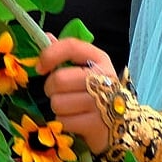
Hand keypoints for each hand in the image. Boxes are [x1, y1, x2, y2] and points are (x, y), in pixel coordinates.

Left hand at [38, 37, 115, 154]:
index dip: (49, 55)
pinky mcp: (96, 124)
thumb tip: (47, 37)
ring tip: (70, 108)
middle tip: (59, 93)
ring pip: (57, 102)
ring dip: (58, 107)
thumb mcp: (86, 69)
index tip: (40, 67)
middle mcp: (104, 78)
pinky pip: (63, 121)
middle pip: (59, 79)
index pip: (71, 47)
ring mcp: (102, 102)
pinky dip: (64, 123)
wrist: (122, 123)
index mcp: (100, 59)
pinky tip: (76, 120)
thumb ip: (66, 53)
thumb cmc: (98, 92)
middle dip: (50, 89)